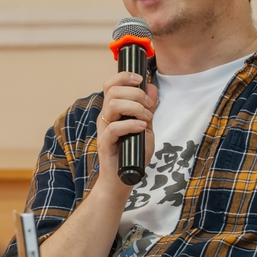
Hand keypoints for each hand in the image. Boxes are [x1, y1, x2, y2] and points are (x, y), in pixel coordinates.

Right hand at [96, 71, 157, 196]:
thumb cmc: (133, 153)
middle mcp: (106, 117)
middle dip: (136, 93)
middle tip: (149, 106)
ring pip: (113, 105)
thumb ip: (148, 108)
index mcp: (113, 111)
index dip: (124, 77)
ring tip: (147, 119)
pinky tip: (142, 128)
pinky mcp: (105, 144)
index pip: (111, 85)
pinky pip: (115, 128)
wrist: (124, 179)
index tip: (140, 78)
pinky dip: (131, 125)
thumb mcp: (146, 126)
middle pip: (113, 91)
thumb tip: (152, 86)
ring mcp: (104, 130)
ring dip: (135, 108)